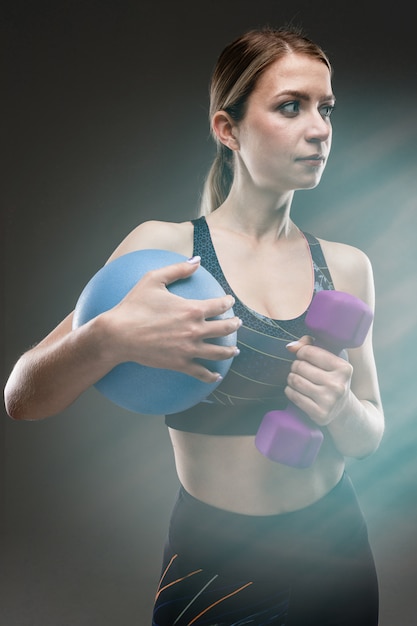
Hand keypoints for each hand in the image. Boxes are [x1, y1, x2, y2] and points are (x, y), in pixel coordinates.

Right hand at [101, 257, 240, 381]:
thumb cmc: (133, 305)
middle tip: (237, 323)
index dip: (228, 303)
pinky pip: (201, 372)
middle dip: (234, 325)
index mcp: (192, 309)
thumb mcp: (153, 279)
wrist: (118, 334)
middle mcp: (195, 330)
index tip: (230, 302)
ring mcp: (189, 349)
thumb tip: (197, 260)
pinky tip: (216, 376)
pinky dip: (211, 376)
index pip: (219, 305)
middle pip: (224, 329)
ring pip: (218, 352)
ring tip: (234, 350)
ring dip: (230, 351)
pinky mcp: (179, 364)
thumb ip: (178, 269)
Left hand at [285, 337, 352, 425]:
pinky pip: (294, 396)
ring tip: (296, 379)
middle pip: (300, 366)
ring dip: (291, 378)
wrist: (342, 409)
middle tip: (299, 369)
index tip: (303, 356)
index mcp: (344, 368)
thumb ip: (309, 345)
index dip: (302, 352)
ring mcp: (329, 401)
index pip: (309, 352)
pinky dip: (290, 391)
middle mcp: (338, 385)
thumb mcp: (328, 360)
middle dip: (296, 366)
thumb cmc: (331, 378)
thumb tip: (290, 347)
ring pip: (295, 380)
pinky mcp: (320, 414)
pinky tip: (295, 390)